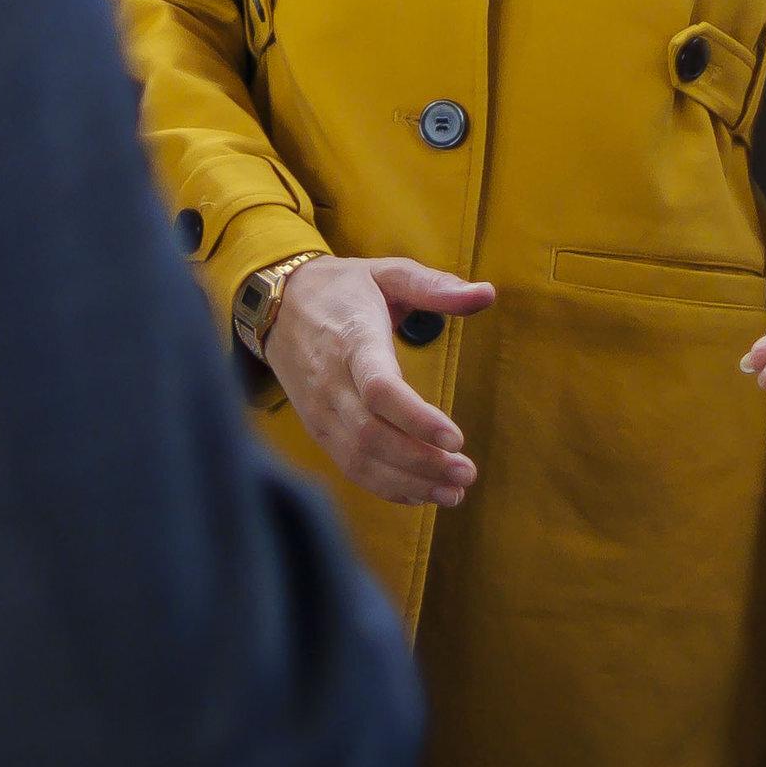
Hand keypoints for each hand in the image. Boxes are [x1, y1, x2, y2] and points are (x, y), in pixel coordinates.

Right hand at [259, 253, 496, 506]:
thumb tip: (488, 294)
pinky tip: (420, 494)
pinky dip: (384, 486)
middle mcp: (332, 381)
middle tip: (467, 473)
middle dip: (422, 462)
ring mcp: (321, 410)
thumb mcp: (388, 272)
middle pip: (373, 435)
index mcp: (353, 340)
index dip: (417, 419)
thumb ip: (436, 286)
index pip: (380, 389)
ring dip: (408, 482)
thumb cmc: (342, 288)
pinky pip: (349, 465)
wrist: (277, 305)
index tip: (457, 438)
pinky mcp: (317, 427)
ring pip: (360, 458)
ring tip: (453, 492)